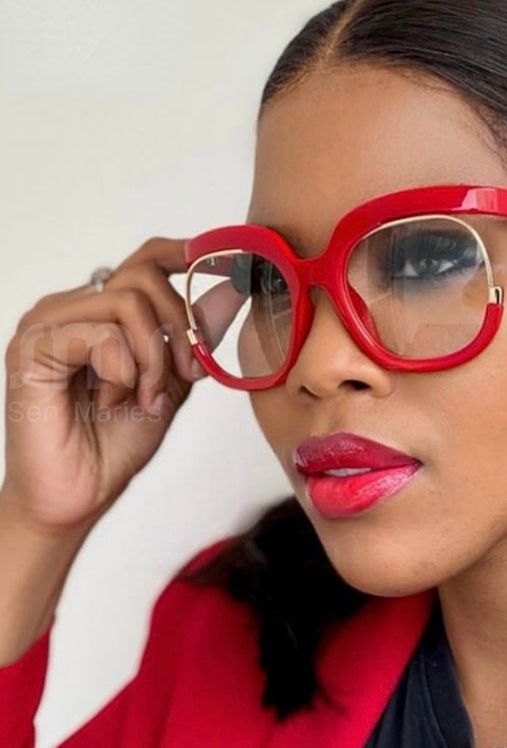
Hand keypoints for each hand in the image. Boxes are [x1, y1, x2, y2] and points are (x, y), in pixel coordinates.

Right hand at [1, 236, 206, 535]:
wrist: (79, 493)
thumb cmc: (115, 441)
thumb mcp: (172, 381)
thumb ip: (194, 337)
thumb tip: (231, 291)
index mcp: (100, 312)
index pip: (142, 260)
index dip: (181, 254)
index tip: (216, 261)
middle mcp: (72, 308)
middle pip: (143, 276)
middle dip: (180, 325)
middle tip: (188, 372)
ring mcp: (48, 323)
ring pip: (128, 302)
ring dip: (153, 358)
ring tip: (144, 396)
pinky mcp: (33, 346)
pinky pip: (103, 334)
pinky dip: (125, 371)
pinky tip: (112, 400)